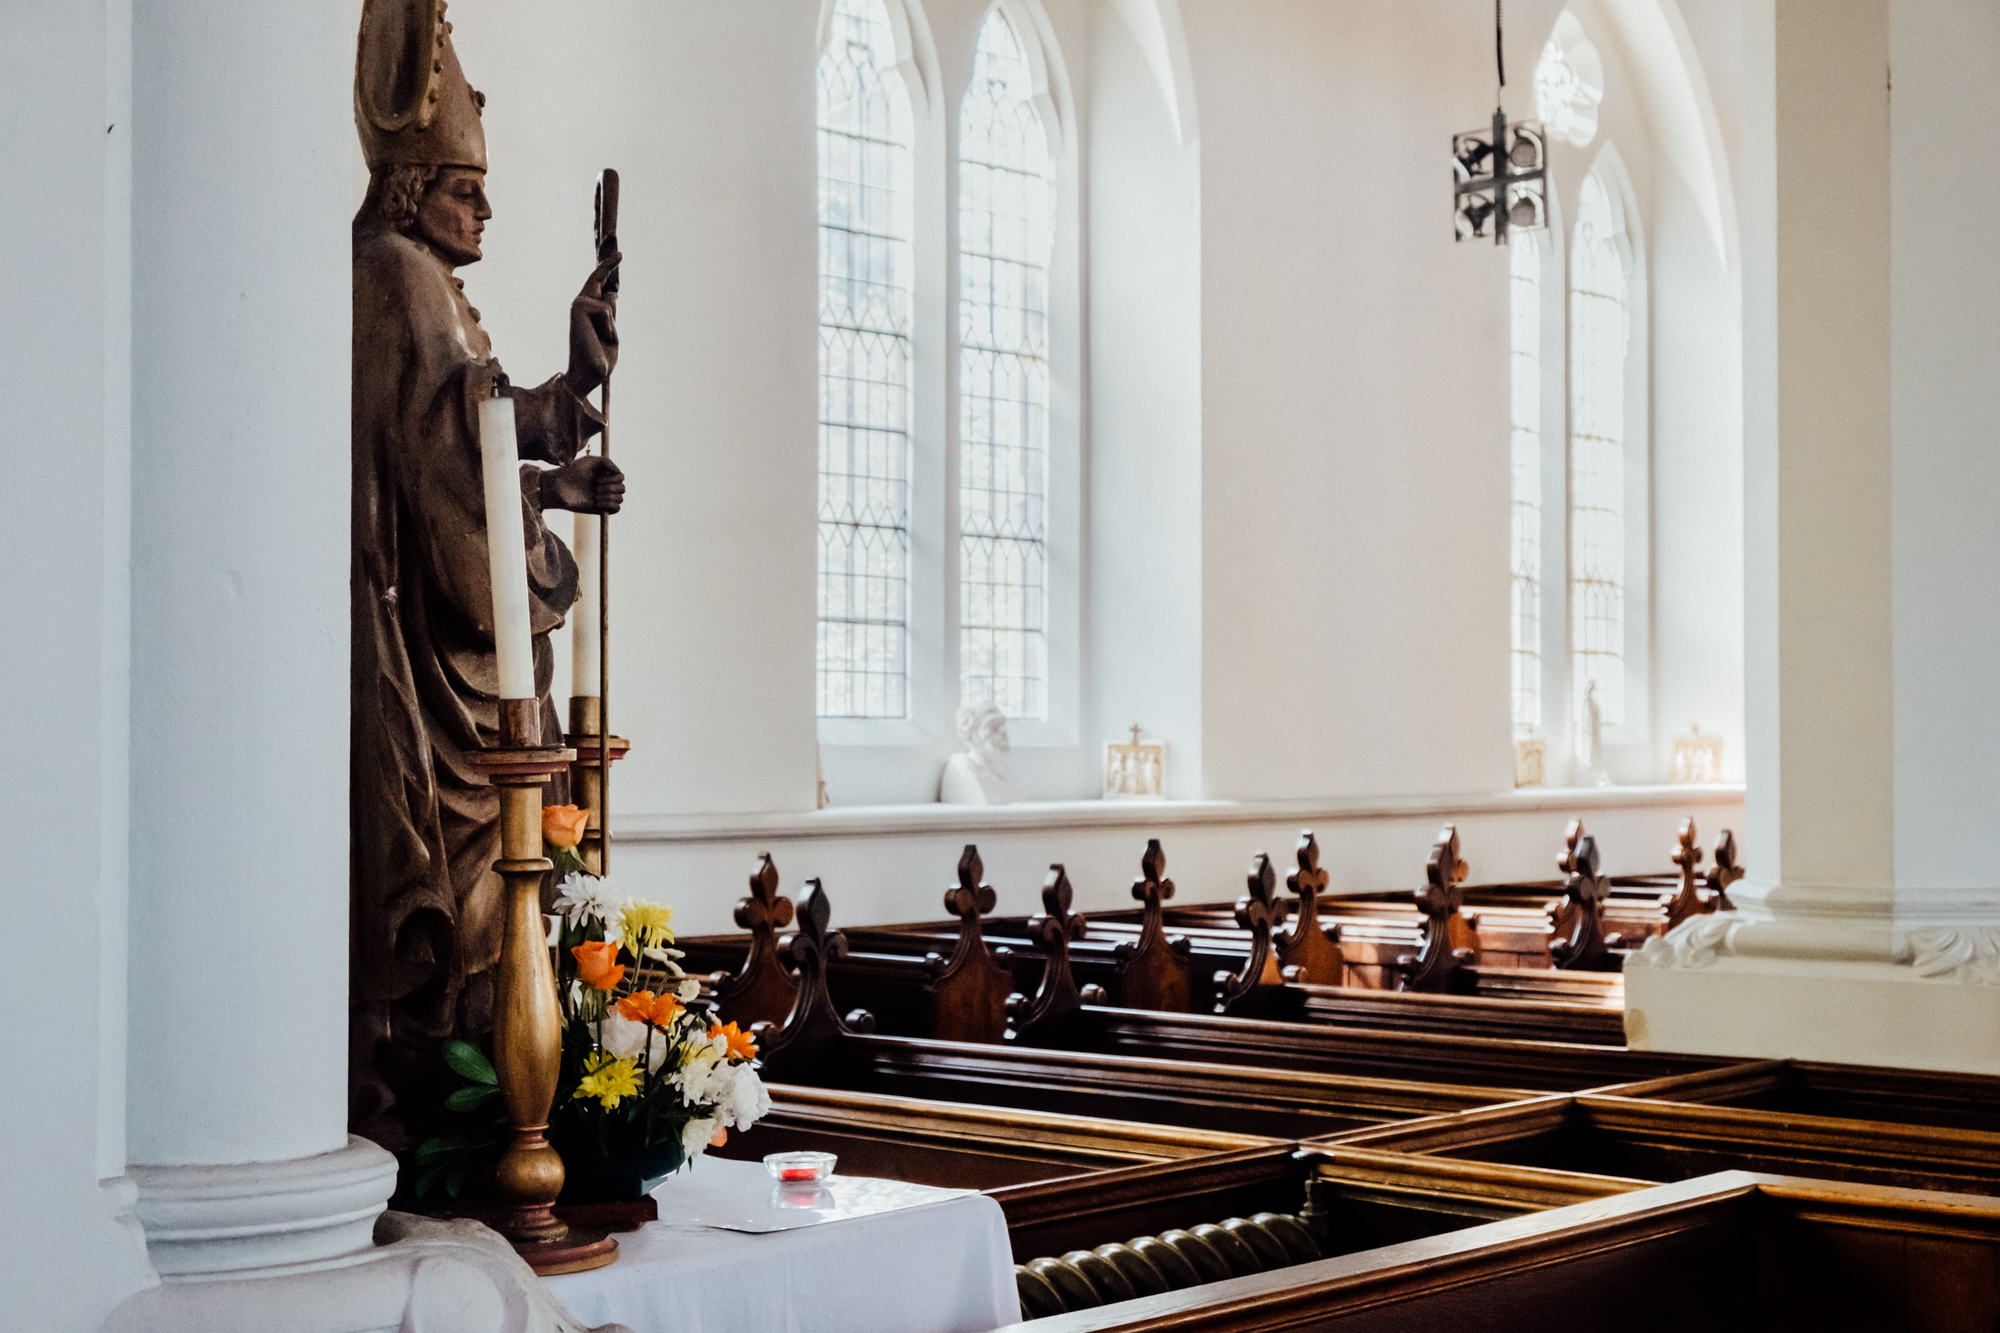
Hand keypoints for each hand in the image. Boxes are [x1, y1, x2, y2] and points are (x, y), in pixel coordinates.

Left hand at [540, 456, 624, 514]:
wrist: (558, 486)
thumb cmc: (572, 471)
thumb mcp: (591, 461)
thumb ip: (608, 462)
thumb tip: (620, 474)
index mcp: (605, 475)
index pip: (620, 477)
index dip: (613, 477)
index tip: (598, 476)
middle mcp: (605, 487)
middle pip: (622, 488)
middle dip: (610, 487)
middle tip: (595, 486)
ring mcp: (603, 498)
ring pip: (620, 499)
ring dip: (609, 495)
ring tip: (595, 494)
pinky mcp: (599, 509)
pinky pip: (616, 509)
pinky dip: (610, 504)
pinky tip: (597, 502)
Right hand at [565, 252, 621, 397]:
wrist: (590, 375)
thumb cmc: (600, 359)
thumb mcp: (611, 333)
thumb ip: (610, 314)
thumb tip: (611, 292)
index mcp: (588, 311)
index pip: (599, 284)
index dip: (608, 269)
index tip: (619, 255)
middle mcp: (580, 304)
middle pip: (597, 278)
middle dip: (608, 264)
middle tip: (621, 251)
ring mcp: (578, 305)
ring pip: (608, 303)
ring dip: (612, 326)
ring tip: (604, 340)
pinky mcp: (579, 308)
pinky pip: (606, 311)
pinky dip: (609, 328)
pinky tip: (601, 339)